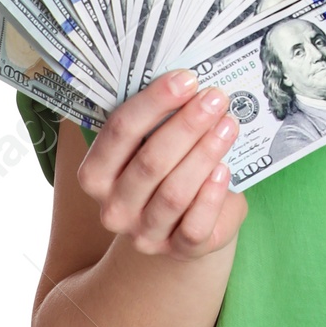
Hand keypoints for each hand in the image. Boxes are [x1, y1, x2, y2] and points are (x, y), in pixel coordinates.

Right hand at [76, 69, 247, 259]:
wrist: (187, 218)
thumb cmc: (168, 166)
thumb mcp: (152, 141)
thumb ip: (156, 116)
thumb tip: (185, 77)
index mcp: (97, 175)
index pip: (119, 132)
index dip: (154, 102)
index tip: (187, 78)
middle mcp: (115, 209)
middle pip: (150, 162)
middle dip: (186, 125)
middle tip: (216, 97)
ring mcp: (145, 234)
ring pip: (174, 192)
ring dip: (204, 153)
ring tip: (229, 124)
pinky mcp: (179, 250)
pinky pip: (194, 226)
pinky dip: (211, 196)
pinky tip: (225, 168)